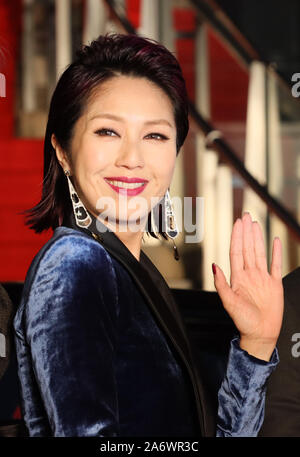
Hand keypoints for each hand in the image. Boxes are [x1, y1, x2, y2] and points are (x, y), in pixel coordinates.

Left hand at [212, 212, 283, 360]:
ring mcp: (262, 278)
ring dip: (258, 238)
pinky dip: (276, 252)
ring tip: (255, 224)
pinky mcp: (274, 284)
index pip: (237, 252)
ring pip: (260, 252)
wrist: (260, 334)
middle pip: (248, 248)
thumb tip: (214, 265)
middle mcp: (250, 275)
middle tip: (245, 216)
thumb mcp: (228, 302)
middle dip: (246, 232)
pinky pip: (276, 264)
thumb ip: (221, 283)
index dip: (236, 237)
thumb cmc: (243, 321)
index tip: (236, 224)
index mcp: (238, 278)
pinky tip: (275, 241)